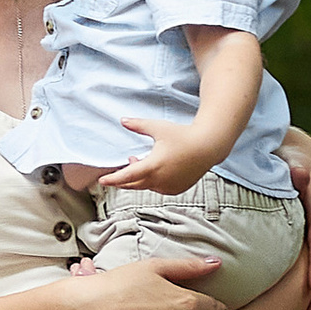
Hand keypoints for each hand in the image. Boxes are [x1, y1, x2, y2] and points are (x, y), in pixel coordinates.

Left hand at [99, 110, 214, 199]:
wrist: (208, 146)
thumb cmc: (183, 135)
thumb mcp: (158, 128)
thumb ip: (138, 125)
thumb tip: (123, 120)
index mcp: (152, 166)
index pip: (127, 176)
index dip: (113, 179)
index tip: (102, 181)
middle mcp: (159, 180)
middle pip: (134, 184)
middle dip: (124, 178)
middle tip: (118, 170)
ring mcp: (168, 187)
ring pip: (147, 185)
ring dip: (140, 176)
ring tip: (140, 160)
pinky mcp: (176, 189)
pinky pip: (159, 188)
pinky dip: (153, 181)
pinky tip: (156, 168)